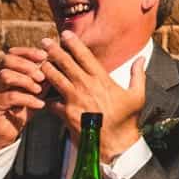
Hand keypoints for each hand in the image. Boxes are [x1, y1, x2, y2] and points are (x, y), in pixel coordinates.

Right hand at [0, 45, 50, 155]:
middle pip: (7, 60)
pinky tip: (39, 104)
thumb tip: (56, 64)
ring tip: (39, 89)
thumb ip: (42, 78)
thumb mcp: (35, 90)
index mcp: (2, 70)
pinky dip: (28, 99)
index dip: (29, 52)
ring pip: (5, 76)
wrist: (7, 132)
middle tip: (42, 76)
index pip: (12, 53)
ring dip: (26, 81)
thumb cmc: (21, 109)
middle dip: (27, 66)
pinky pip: (10, 97)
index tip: (45, 55)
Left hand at [36, 31, 146, 161]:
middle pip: (67, 64)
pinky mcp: (66, 114)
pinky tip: (39, 93)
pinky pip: (52, 103)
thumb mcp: (138, 95)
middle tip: (44, 41)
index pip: (85, 56)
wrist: (115, 144)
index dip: (74, 44)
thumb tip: (141, 59)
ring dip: (46, 69)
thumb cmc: (127, 120)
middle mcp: (87, 87)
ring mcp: (75, 100)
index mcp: (102, 80)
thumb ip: (138, 74)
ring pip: (55, 79)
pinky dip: (45, 98)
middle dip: (54, 51)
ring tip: (38, 61)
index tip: (65, 34)